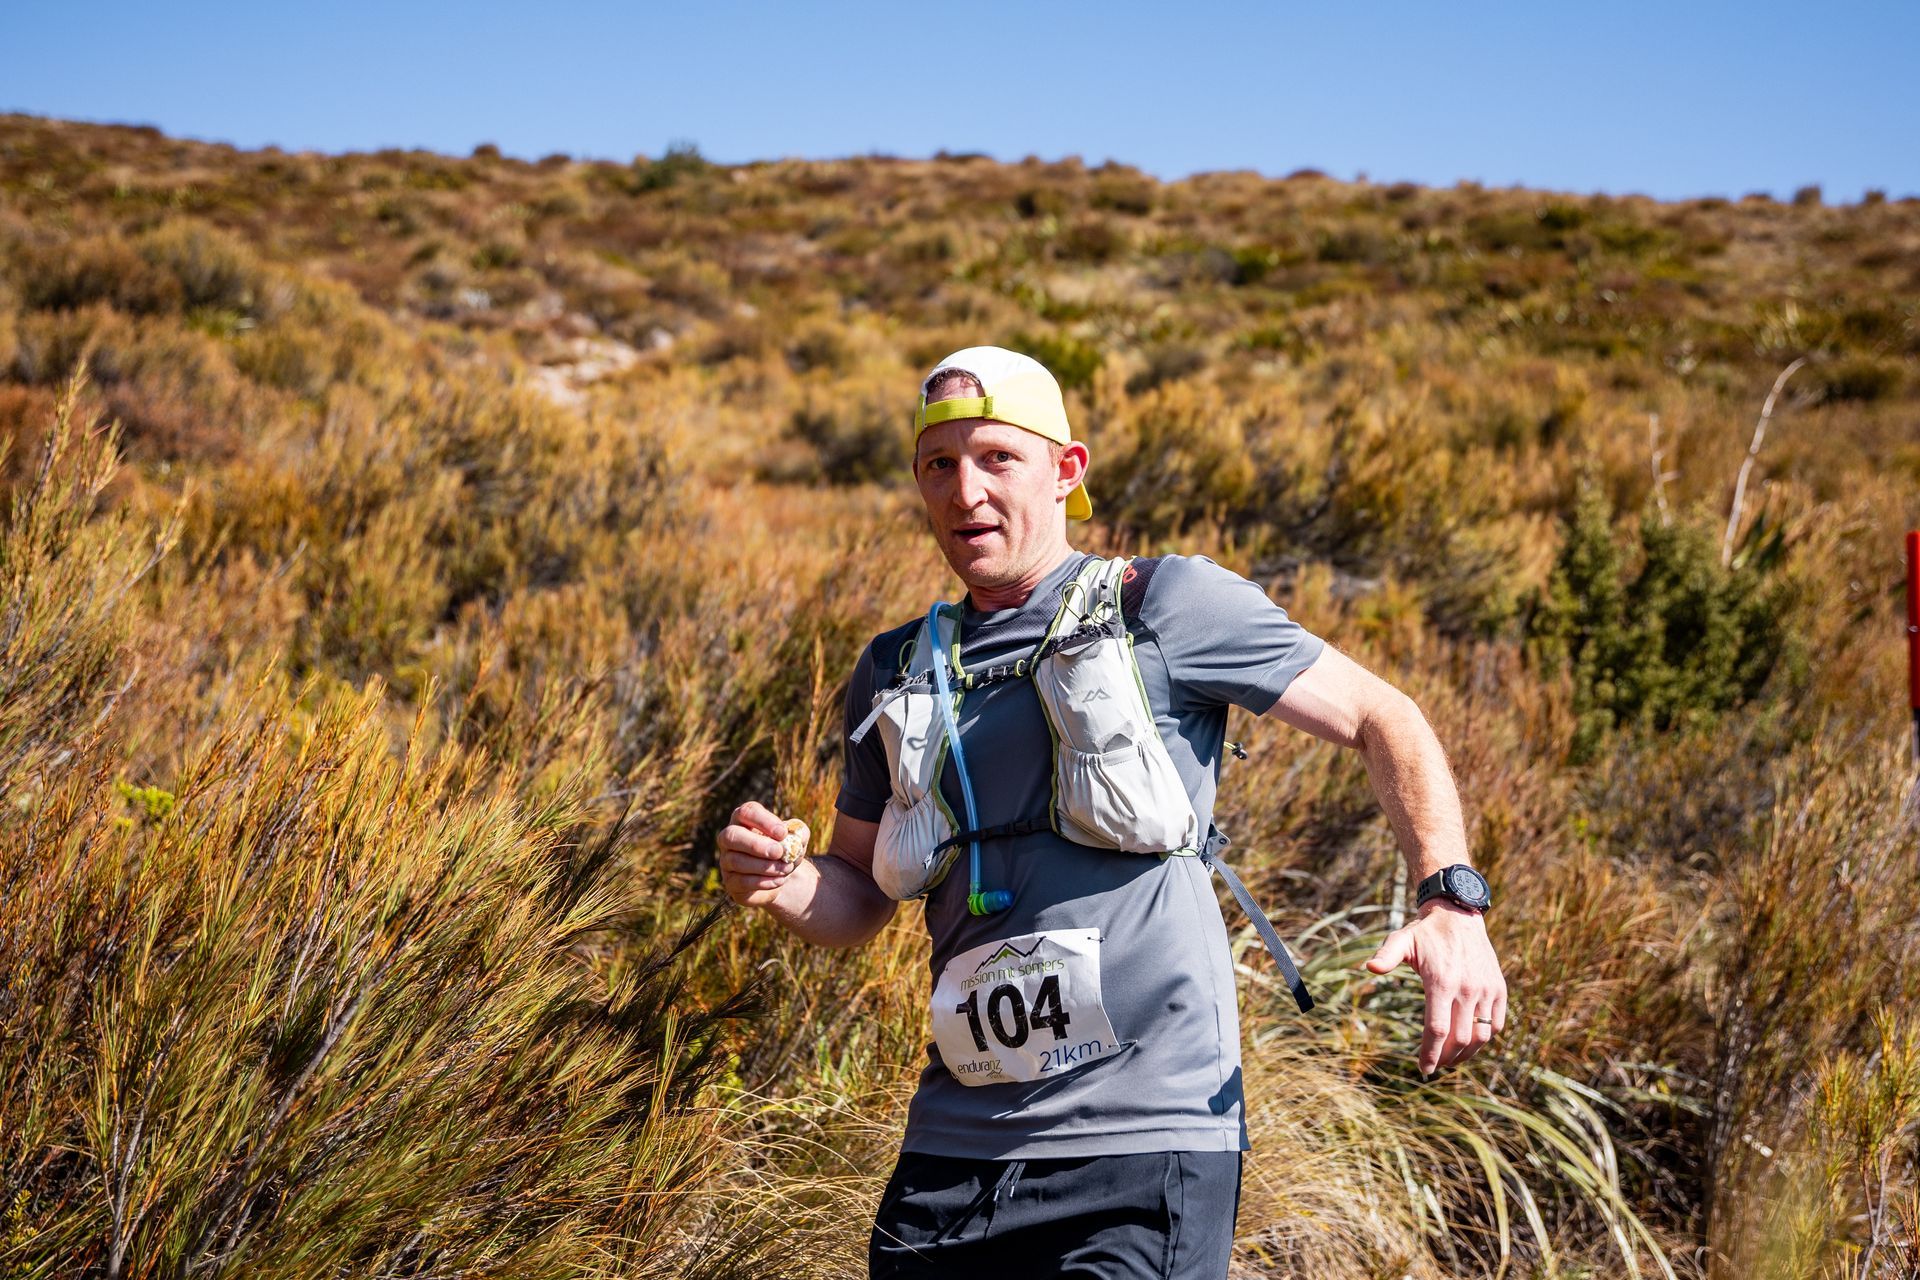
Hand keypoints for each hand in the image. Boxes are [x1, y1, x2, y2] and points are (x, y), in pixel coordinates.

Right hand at [717, 801, 806, 908]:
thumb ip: (799, 833)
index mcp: (744, 820)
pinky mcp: (730, 882)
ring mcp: (726, 860)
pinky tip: (780, 880)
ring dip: (765, 866)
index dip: (763, 821)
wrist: (780, 878)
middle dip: (756, 844)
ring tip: (786, 868)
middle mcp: (730, 838)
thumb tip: (797, 835)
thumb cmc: (784, 851)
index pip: (746, 812)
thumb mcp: (796, 840)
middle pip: (731, 835)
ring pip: (736, 861)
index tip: (783, 833)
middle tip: (779, 852)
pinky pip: (741, 881)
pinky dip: (763, 881)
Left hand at [1363, 901, 1507, 1074]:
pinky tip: (1470, 1042)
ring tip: (1452, 1060)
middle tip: (1435, 1066)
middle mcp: (1467, 988)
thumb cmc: (1425, 933)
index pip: (1437, 1030)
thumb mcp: (1401, 940)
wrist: (1459, 915)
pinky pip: (1495, 1024)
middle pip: (1459, 1039)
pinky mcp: (1499, 989)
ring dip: (1467, 1054)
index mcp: (1441, 982)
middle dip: (1446, 1058)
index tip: (1424, 1068)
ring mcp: (1486, 989)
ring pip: (1481, 1036)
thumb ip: (1386, 956)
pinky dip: (1484, 1038)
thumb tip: (1369, 968)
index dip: (1430, 1053)